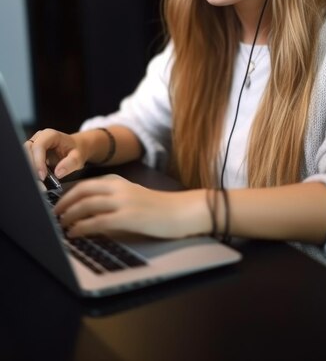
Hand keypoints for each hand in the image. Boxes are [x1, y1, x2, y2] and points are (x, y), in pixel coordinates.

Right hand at [25, 128, 86, 181]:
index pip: (38, 146)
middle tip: (39, 182)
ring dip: (30, 170)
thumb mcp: (78, 157)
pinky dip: (31, 171)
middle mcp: (39, 138)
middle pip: (27, 151)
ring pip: (24, 156)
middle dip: (32, 167)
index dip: (38, 161)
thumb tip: (58, 173)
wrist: (76, 148)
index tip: (42, 176)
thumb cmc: (76, 150)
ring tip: (39, 182)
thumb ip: (70, 164)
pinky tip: (38, 179)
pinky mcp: (32, 153)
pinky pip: (26, 162)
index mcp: (50, 135)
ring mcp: (34, 144)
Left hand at [54, 175, 210, 239]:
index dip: (68, 195)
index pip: (86, 184)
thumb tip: (89, 214)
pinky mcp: (128, 217)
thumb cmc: (159, 208)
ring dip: (69, 216)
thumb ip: (113, 200)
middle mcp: (119, 188)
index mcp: (119, 181)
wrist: (181, 212)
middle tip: (54, 216)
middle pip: (82, 191)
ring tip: (61, 227)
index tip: (58, 206)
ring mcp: (123, 202)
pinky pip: (97, 222)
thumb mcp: (134, 197)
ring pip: (86, 205)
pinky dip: (81, 228)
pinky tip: (75, 234)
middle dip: (63, 204)